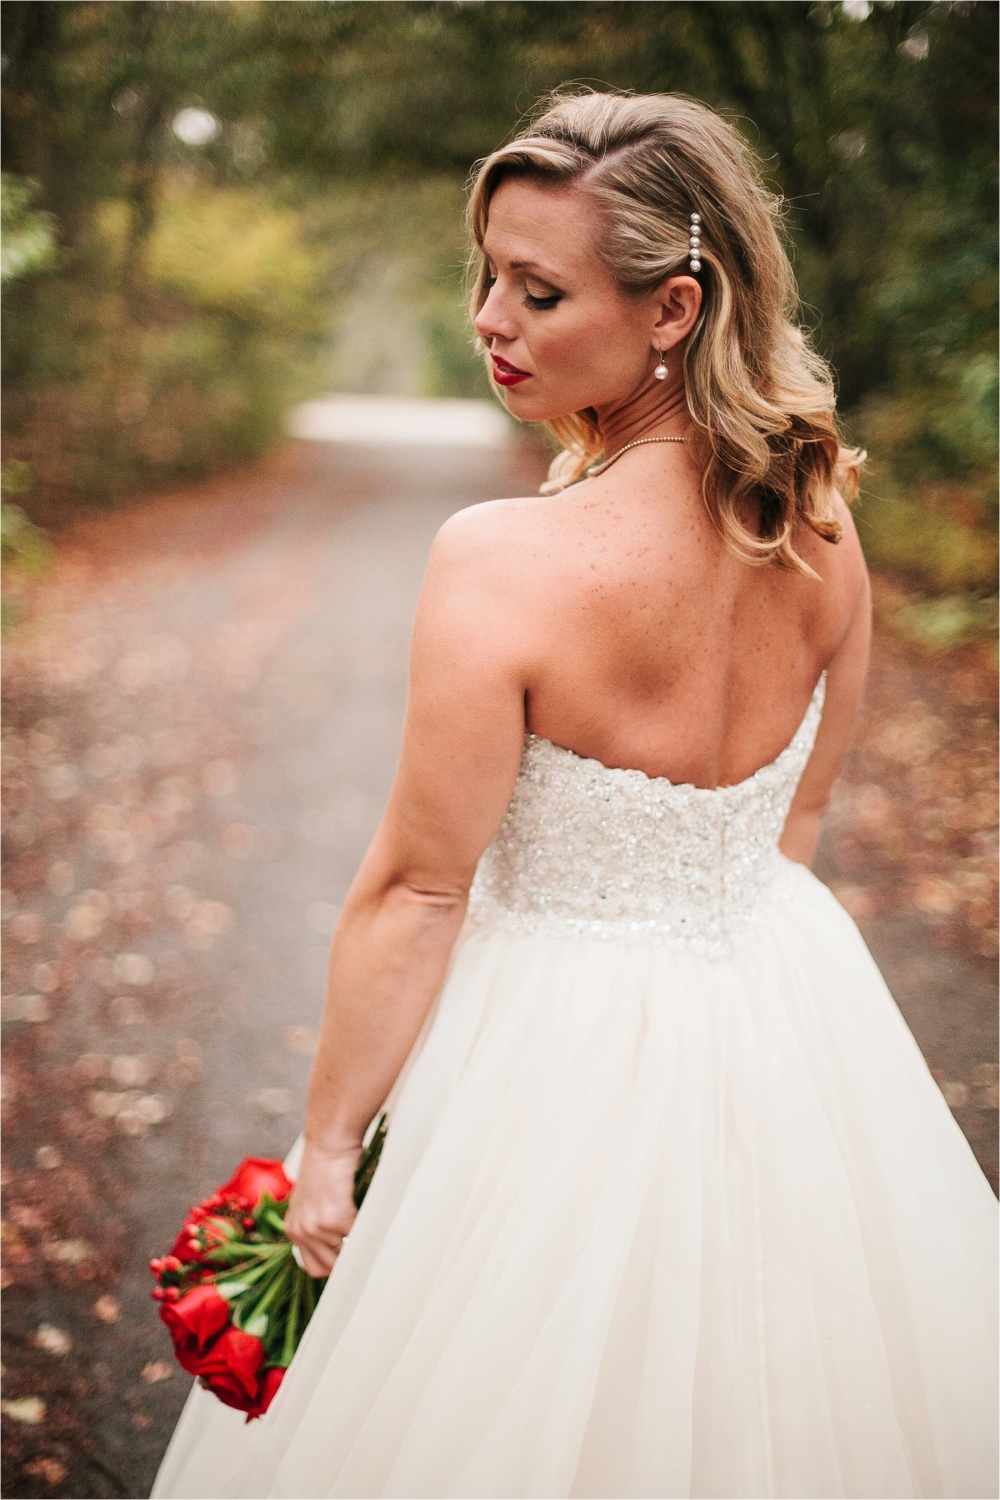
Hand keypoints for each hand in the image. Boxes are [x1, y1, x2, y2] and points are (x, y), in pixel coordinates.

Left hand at [284, 1139, 360, 1276]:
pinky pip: (357, 1235)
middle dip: (344, 1261)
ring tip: (360, 1222)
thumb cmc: (324, 1167)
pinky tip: (365, 1209)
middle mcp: (300, 1232)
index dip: (332, 1264)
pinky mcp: (335, 1219)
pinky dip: (365, 1226)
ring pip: (344, 1254)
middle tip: (357, 1247)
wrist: (328, 1145)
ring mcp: (316, 1227)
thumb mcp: (311, 1201)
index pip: (312, 1266)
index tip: (345, 1261)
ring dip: (354, 1241)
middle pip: (325, 1269)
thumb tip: (338, 1248)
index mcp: (293, 1229)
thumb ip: (316, 1225)